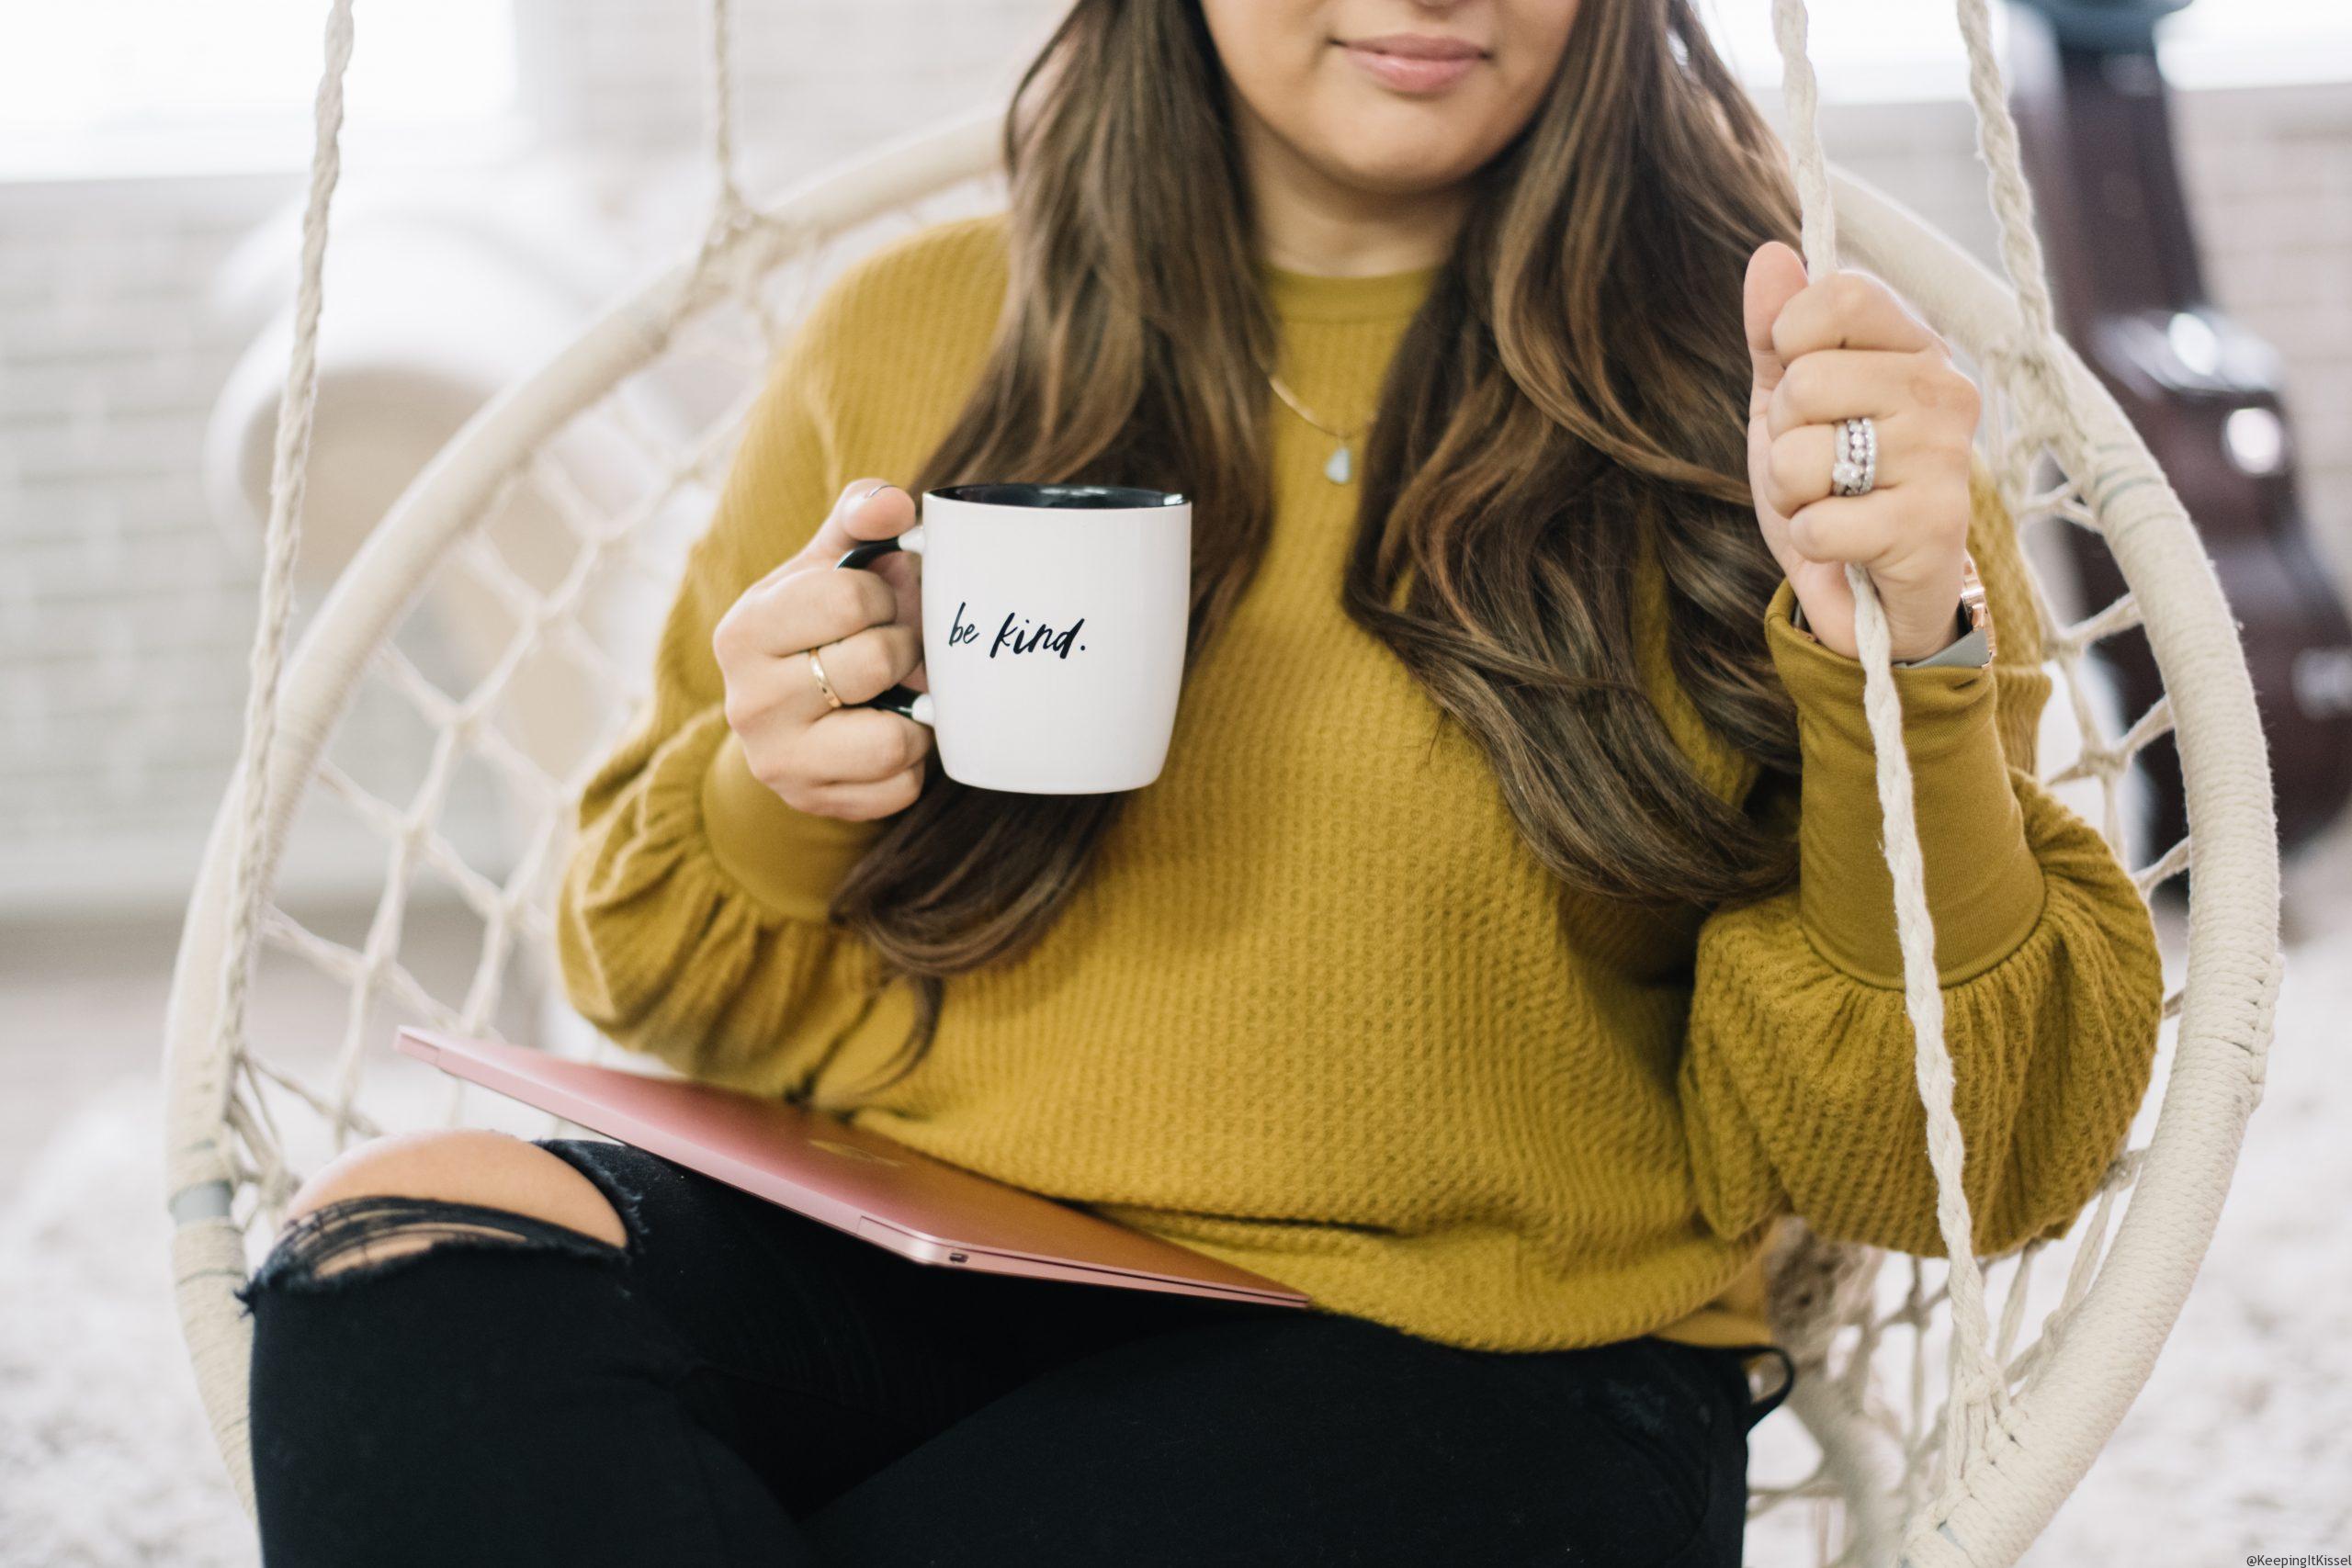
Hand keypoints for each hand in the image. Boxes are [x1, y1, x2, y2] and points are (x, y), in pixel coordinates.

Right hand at [710, 479, 930, 820]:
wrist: (790, 714)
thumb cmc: (820, 623)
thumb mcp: (828, 563)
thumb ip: (861, 517)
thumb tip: (895, 507)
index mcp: (744, 630)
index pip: (850, 598)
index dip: (883, 596)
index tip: (873, 604)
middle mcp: (748, 702)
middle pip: (875, 663)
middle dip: (902, 649)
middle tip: (891, 648)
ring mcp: (779, 763)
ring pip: (892, 739)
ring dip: (913, 710)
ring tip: (895, 693)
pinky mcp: (817, 805)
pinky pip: (902, 786)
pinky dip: (913, 759)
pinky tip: (887, 732)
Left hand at [1742, 240, 1979, 662]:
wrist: (1869, 588)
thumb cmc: (1834, 485)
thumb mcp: (1787, 402)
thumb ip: (1775, 331)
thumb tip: (1770, 255)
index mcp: (1913, 348)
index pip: (1838, 297)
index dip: (1791, 342)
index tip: (1802, 388)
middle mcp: (1944, 391)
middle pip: (1807, 381)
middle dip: (1784, 435)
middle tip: (1819, 465)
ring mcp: (1945, 457)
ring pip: (1801, 455)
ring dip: (1792, 492)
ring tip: (1832, 503)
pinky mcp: (1934, 527)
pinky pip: (1819, 522)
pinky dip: (1811, 540)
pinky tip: (1845, 545)